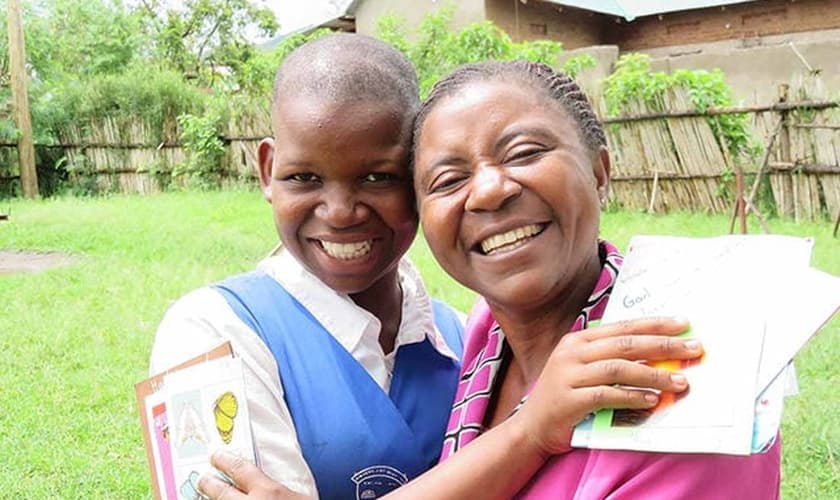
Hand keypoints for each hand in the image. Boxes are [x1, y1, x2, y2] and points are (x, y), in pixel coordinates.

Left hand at [198, 450, 306, 499]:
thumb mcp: (297, 499)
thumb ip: (279, 493)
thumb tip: (264, 488)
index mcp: (269, 493)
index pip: (240, 469)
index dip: (225, 461)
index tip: (216, 455)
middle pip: (221, 492)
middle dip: (209, 484)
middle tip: (203, 479)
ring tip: (204, 499)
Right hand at [517, 317, 701, 456]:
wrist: (531, 428)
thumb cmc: (565, 398)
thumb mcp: (584, 370)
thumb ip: (611, 358)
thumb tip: (658, 354)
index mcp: (578, 340)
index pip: (623, 327)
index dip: (655, 325)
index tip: (684, 324)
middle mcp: (571, 352)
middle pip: (625, 344)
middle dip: (663, 345)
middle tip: (693, 349)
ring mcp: (568, 375)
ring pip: (618, 368)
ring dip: (654, 374)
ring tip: (680, 381)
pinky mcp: (568, 400)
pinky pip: (607, 395)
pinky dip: (632, 396)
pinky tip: (652, 400)